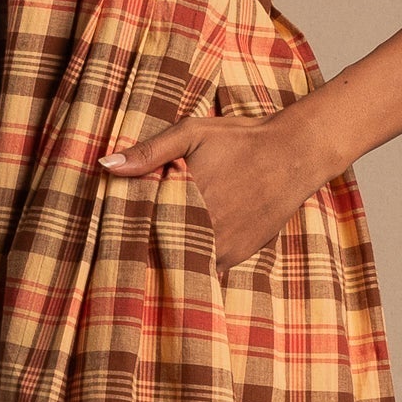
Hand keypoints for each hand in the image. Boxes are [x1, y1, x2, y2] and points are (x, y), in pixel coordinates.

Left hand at [98, 102, 332, 275]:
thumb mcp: (192, 133)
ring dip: (165, 259)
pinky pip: (205, 267)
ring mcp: (223, 248)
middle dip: (139, 250)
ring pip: (181, 264)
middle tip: (118, 249)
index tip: (106, 234)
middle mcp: (203, 231)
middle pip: (156, 252)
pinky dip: (191, 262)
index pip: (138, 229)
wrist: (294, 155)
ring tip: (144, 256)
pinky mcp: (238, 256)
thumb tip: (106, 166)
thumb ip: (149, 151)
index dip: (122, 233)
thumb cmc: (240, 140)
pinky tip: (180, 251)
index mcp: (184, 200)